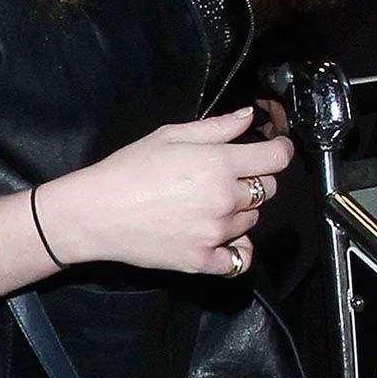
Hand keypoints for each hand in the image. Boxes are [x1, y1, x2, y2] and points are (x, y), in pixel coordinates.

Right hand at [38, 107, 294, 280]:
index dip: (280, 149)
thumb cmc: (128, 170)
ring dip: (241, 212)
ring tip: (211, 205)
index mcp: (218, 164)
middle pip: (267, 190)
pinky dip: (237, 249)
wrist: (96, 213)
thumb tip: (249, 117)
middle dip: (256, 179)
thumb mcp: (170, 136)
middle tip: (229, 177)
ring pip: (252, 221)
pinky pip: (239, 259)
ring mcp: (215, 234)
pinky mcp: (202, 260)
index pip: (275, 159)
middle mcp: (223, 199)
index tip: (275, 148)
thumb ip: (216, 128)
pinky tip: (223, 239)